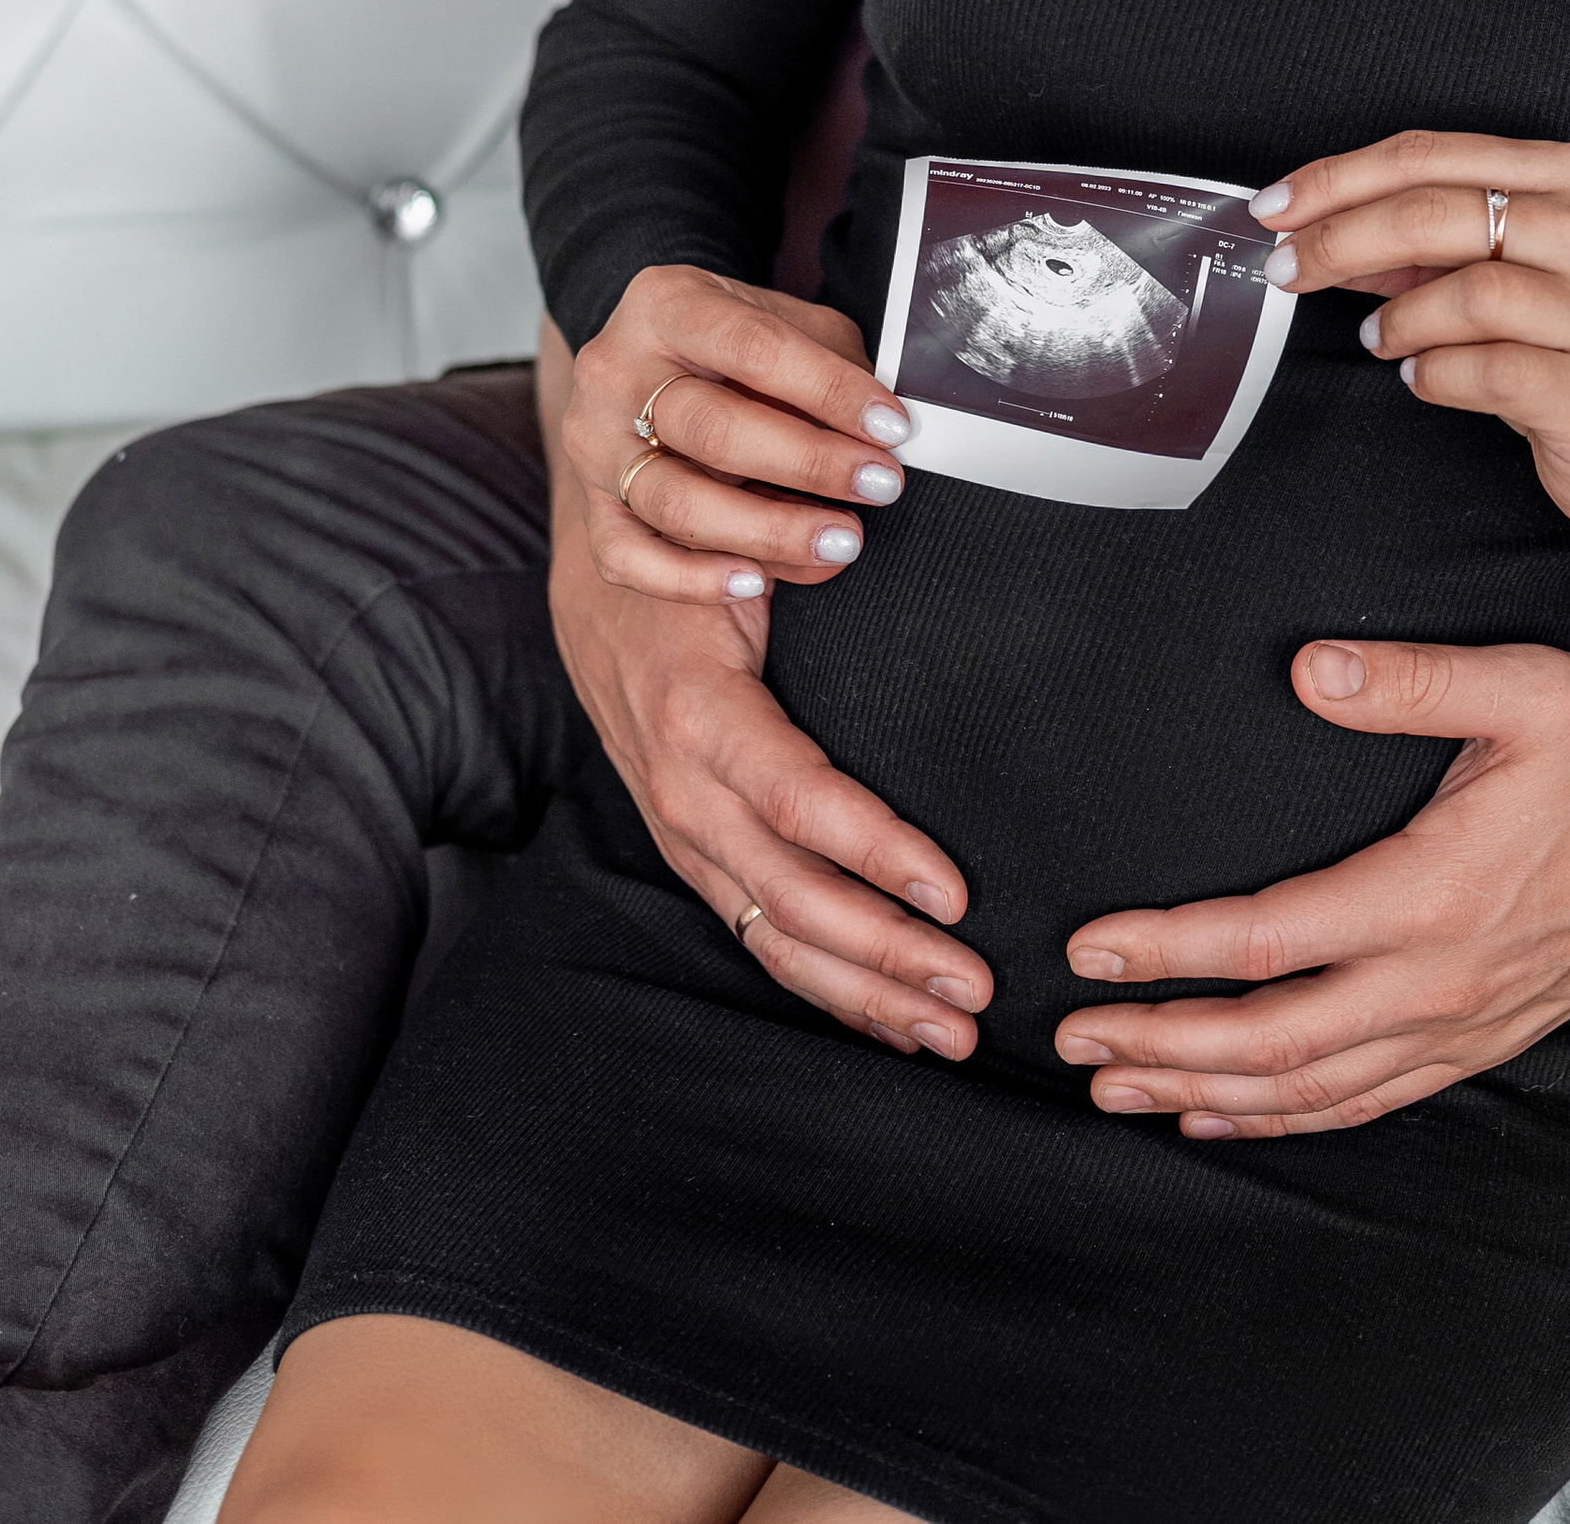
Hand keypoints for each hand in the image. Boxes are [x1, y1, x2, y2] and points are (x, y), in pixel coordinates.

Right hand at [545, 473, 991, 1061]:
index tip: (954, 893)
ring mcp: (681, 829)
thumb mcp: (735, 544)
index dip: (878, 852)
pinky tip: (880, 1015)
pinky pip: (755, 929)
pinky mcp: (689, 847)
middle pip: (792, 896)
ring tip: (945, 1029)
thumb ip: (796, 556)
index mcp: (698, 713)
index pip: (799, 800)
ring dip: (862, 991)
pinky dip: (820, 978)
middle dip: (887, 955)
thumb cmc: (686, 548)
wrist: (594, 567)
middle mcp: (682, 788)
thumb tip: (864, 540)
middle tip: (974, 993)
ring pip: (772, 934)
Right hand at [557, 263, 914, 604]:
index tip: (890, 427)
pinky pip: (628, 557)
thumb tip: (882, 434)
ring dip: (770, 531)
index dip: (829, 391)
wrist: (655, 356)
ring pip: (676, 501)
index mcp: (667, 303)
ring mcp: (594, 441)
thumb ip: (834, 366)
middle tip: (878, 485)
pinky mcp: (591, 504)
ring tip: (840, 542)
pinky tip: (755, 582)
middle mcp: (616, 370)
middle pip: (713, 429)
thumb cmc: (738, 344)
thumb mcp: (788, 324)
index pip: (755, 348)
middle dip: (810, 464)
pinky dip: (692, 579)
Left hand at [1054, 620, 1569, 1135]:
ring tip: (1120, 1092)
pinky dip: (1291, 1116)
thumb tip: (1309, 671)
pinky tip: (1230, 1116)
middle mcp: (1443, 981)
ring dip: (1211, 1094)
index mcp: (1434, 895)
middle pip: (1273, 1041)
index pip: (1268, 941)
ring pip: (1315, 1087)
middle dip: (1162, 1046)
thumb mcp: (1524, 685)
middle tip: (1072, 1044)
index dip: (1169, 952)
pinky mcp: (1488, 1037)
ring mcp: (1468, 1023)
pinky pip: (1371, 1097)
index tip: (1090, 952)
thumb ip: (1412, 680)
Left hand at [1254, 129, 1569, 538]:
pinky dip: (1433, 374)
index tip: (1278, 205)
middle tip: (1287, 270)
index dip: (1340, 178)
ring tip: (1378, 338)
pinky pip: (1484, 370)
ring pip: (1464, 291)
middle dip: (1341, 240)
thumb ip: (1430, 241)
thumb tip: (1324, 228)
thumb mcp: (1518, 264)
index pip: (1433, 155)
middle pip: (1438, 212)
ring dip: (1396, 317)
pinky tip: (1421, 378)